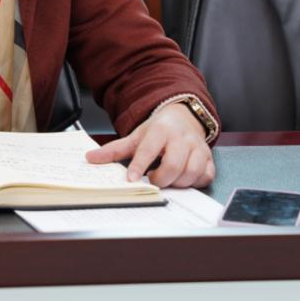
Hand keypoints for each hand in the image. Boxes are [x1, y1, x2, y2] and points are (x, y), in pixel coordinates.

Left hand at [85, 103, 214, 187]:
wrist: (182, 117)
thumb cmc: (158, 130)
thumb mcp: (135, 137)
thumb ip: (114, 150)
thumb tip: (90, 158)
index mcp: (160, 130)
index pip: (148, 150)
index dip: (139, 166)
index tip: (131, 179)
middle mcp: (181, 138)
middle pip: (173, 165)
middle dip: (161, 179)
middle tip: (152, 179)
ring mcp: (198, 147)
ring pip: (191, 173)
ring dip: (177, 182)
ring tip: (167, 178)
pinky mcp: (209, 158)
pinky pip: (205, 176)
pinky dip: (194, 182)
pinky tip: (183, 178)